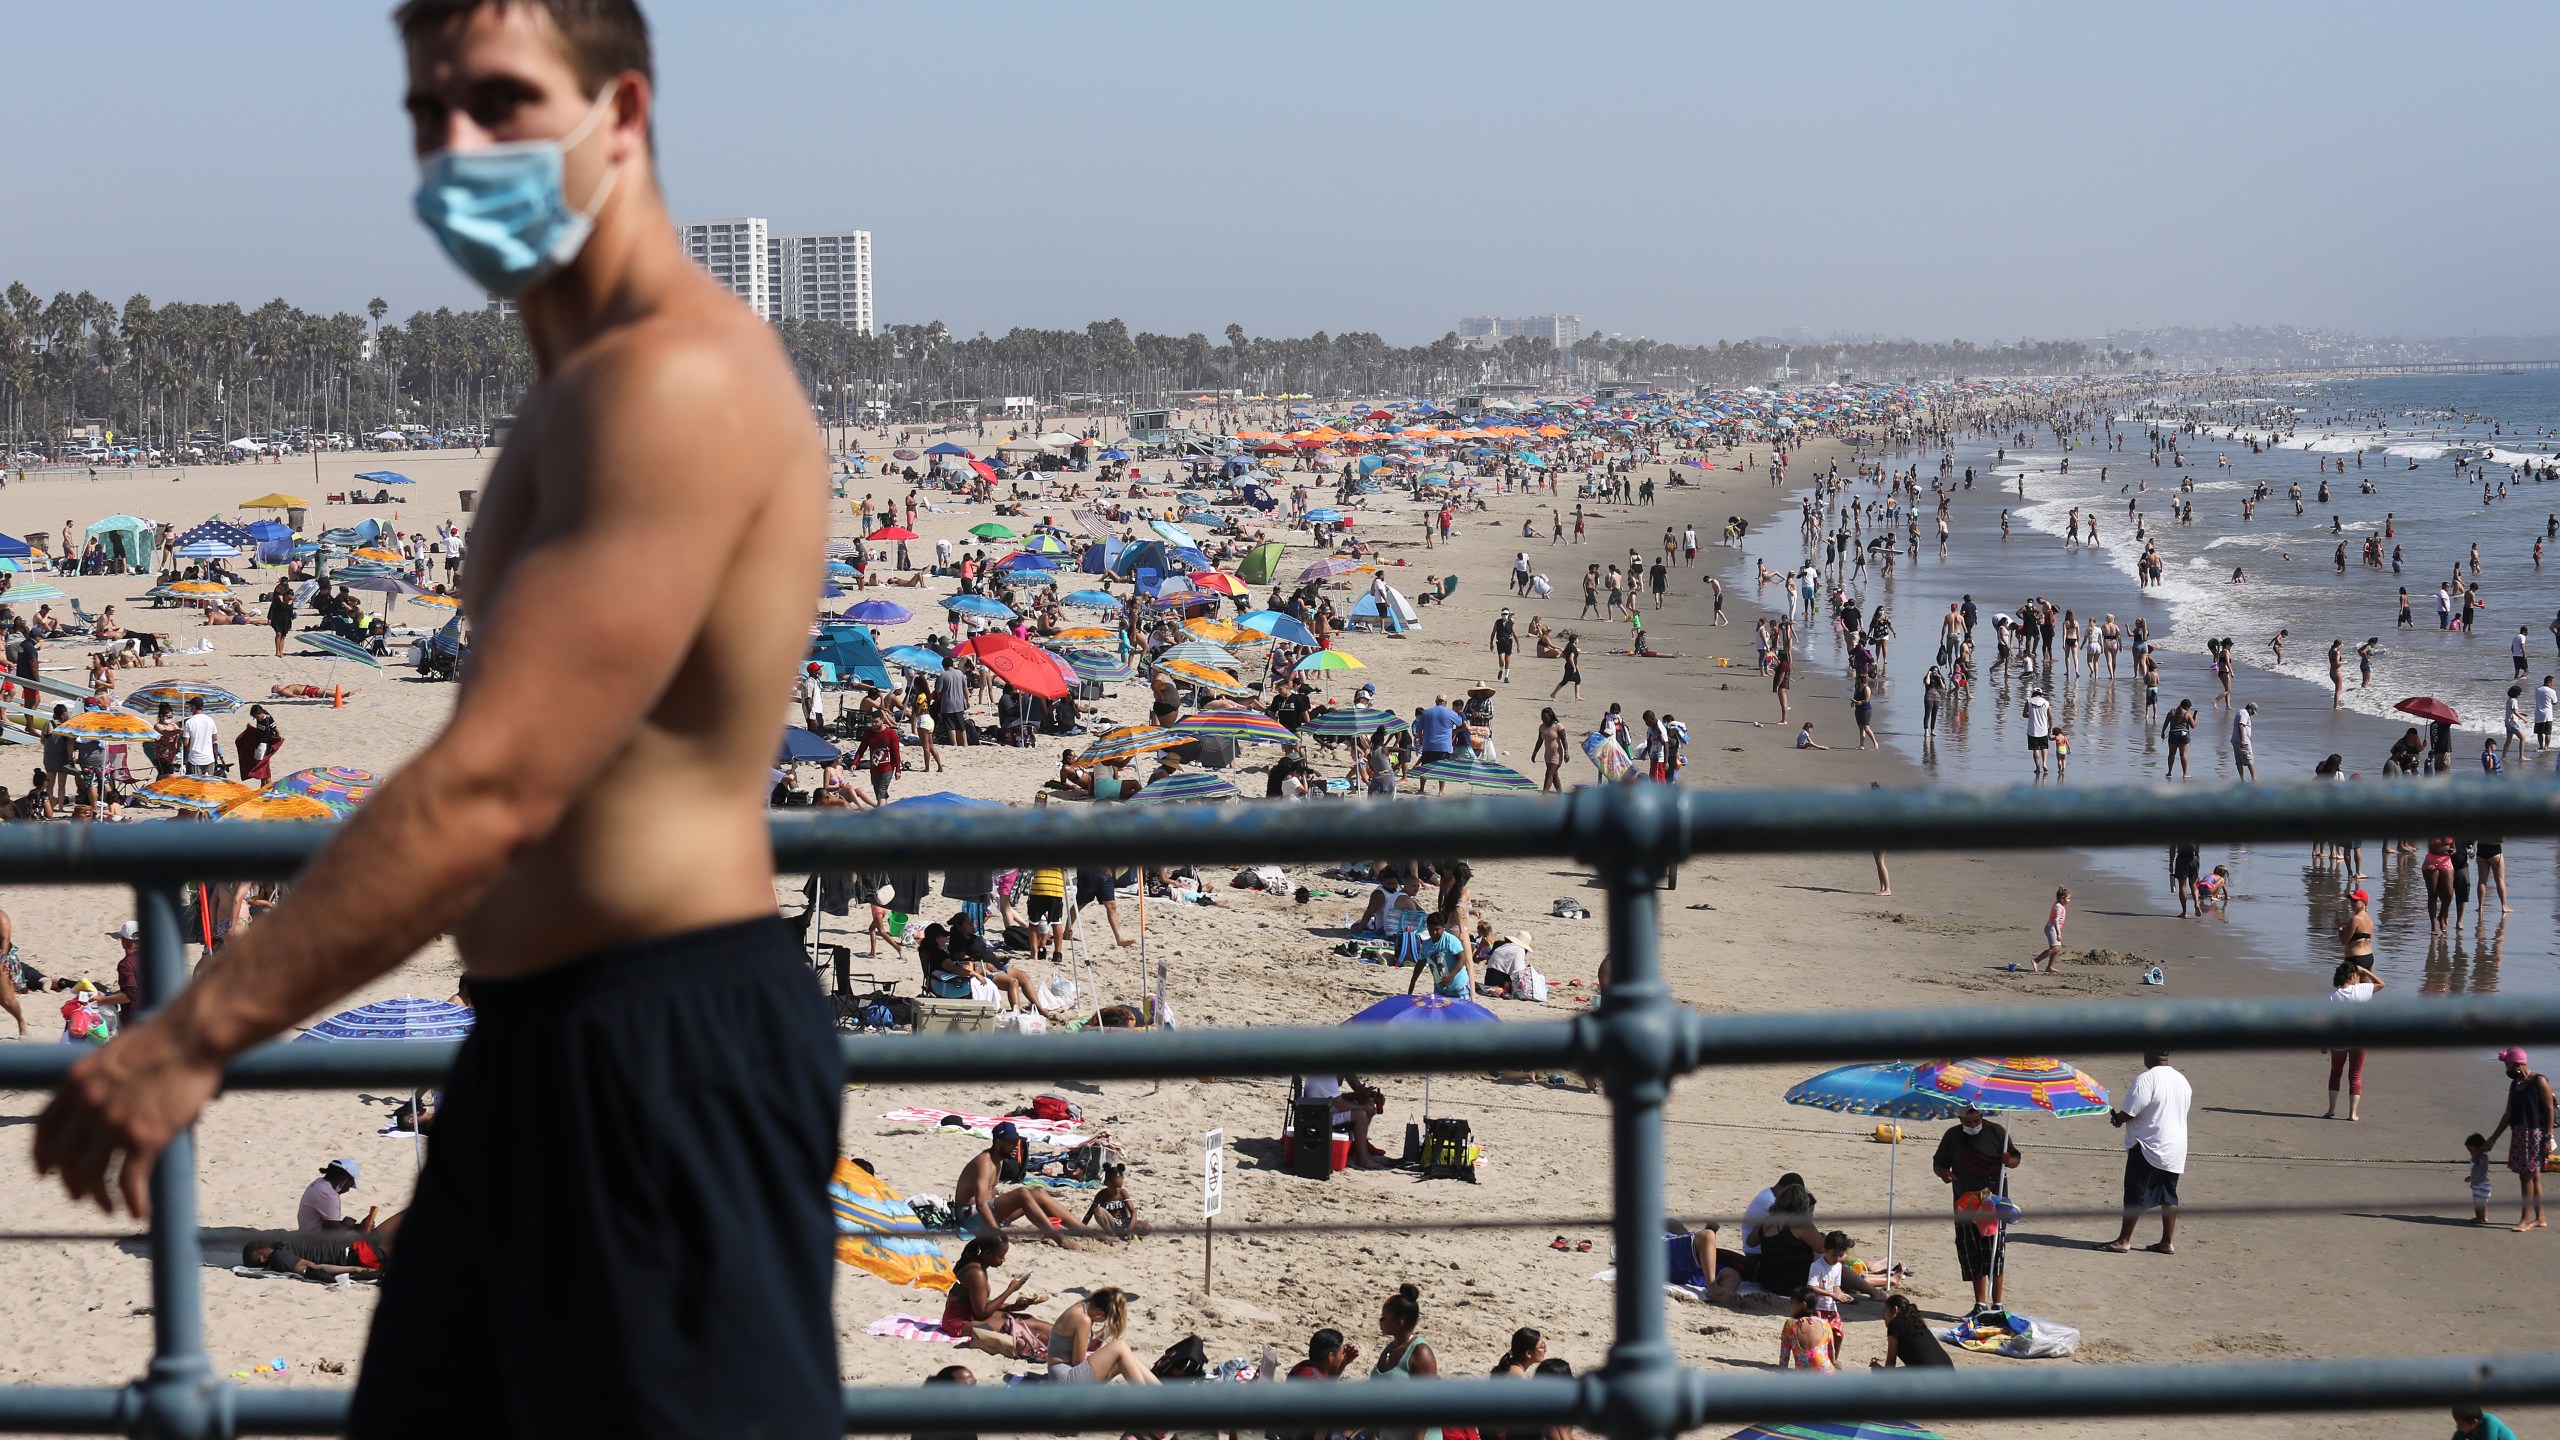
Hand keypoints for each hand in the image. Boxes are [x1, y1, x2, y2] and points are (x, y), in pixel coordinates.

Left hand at [33, 1015, 224, 1217]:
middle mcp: (88, 1106)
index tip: (46, 1171)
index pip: (44, 1129)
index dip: (42, 1156)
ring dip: (98, 1197)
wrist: (194, 1035)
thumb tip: (108, 1097)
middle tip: (80, 1195)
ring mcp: (114, 1123)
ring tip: (108, 1206)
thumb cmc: (166, 1037)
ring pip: (91, 1175)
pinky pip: (130, 1181)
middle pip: (64, 1158)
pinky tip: (138, 1212)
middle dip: (69, 1182)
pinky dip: (133, 1202)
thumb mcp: (115, 1054)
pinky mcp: (145, 1137)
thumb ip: (101, 1080)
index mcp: (76, 1082)